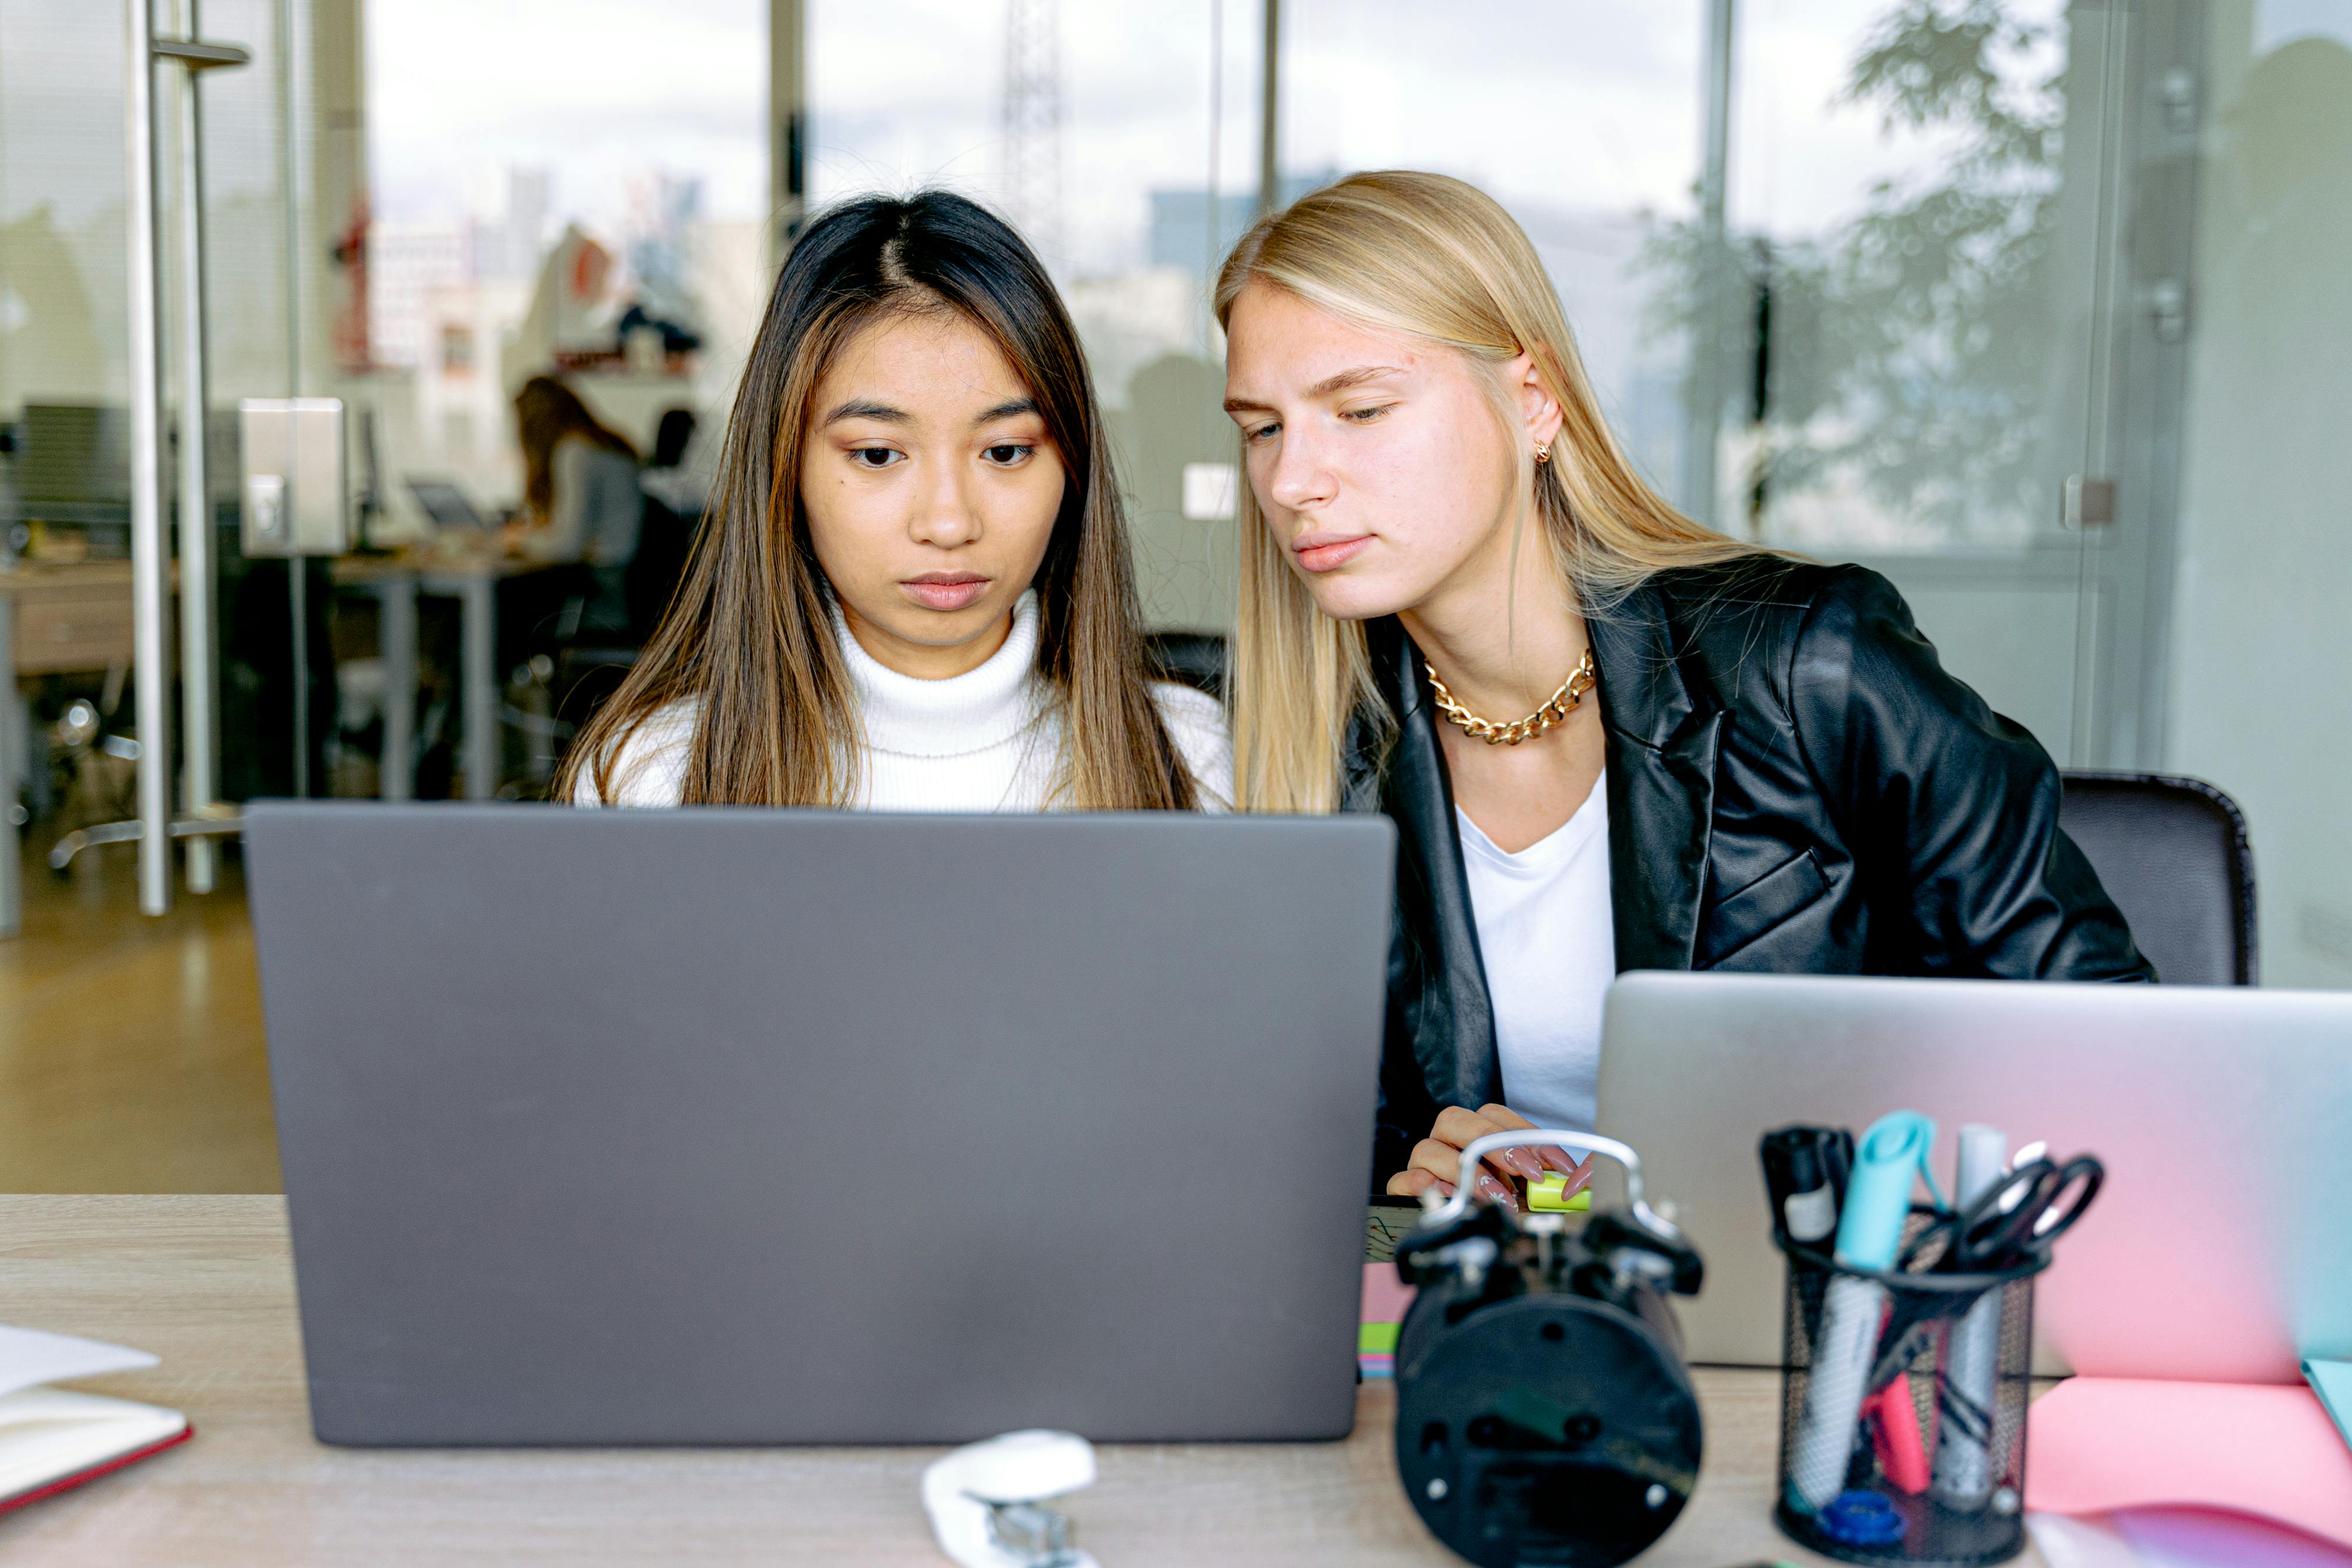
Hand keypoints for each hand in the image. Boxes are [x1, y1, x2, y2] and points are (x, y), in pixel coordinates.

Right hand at [1386, 1104, 1589, 1207]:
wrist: (1465, 1243)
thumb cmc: (1499, 1212)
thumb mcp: (1528, 1197)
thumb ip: (1546, 1187)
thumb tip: (1577, 1183)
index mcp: (1475, 1134)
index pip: (1495, 1117)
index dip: (1527, 1136)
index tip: (1556, 1164)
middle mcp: (1446, 1142)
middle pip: (1455, 1120)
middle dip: (1493, 1142)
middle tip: (1526, 1172)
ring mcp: (1423, 1164)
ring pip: (1428, 1149)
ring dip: (1465, 1171)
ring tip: (1495, 1197)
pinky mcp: (1404, 1189)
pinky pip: (1403, 1180)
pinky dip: (1421, 1185)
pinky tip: (1445, 1195)